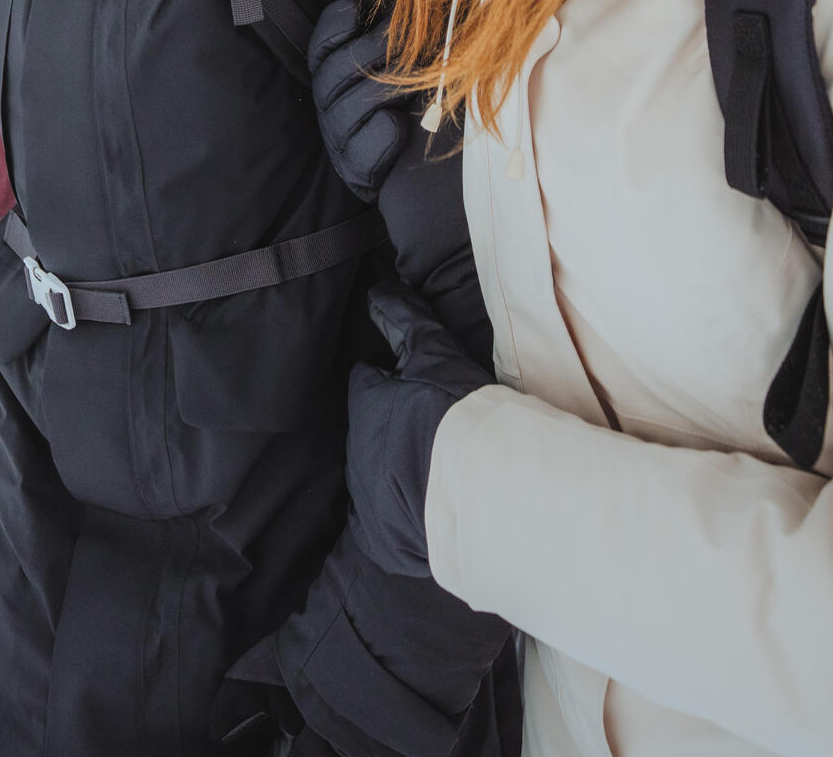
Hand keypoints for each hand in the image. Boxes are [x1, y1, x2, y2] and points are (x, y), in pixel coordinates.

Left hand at [345, 282, 494, 578]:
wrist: (478, 496)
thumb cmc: (457, 417)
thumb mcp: (435, 357)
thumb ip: (404, 322)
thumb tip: (378, 292)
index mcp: (365, 406)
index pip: (368, 379)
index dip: (391, 377)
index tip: (415, 383)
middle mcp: (354, 452)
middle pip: (370, 428)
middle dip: (392, 424)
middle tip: (432, 428)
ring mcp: (364, 499)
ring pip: (374, 473)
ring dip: (396, 467)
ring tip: (437, 469)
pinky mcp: (380, 538)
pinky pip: (382, 522)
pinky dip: (401, 512)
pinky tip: (431, 507)